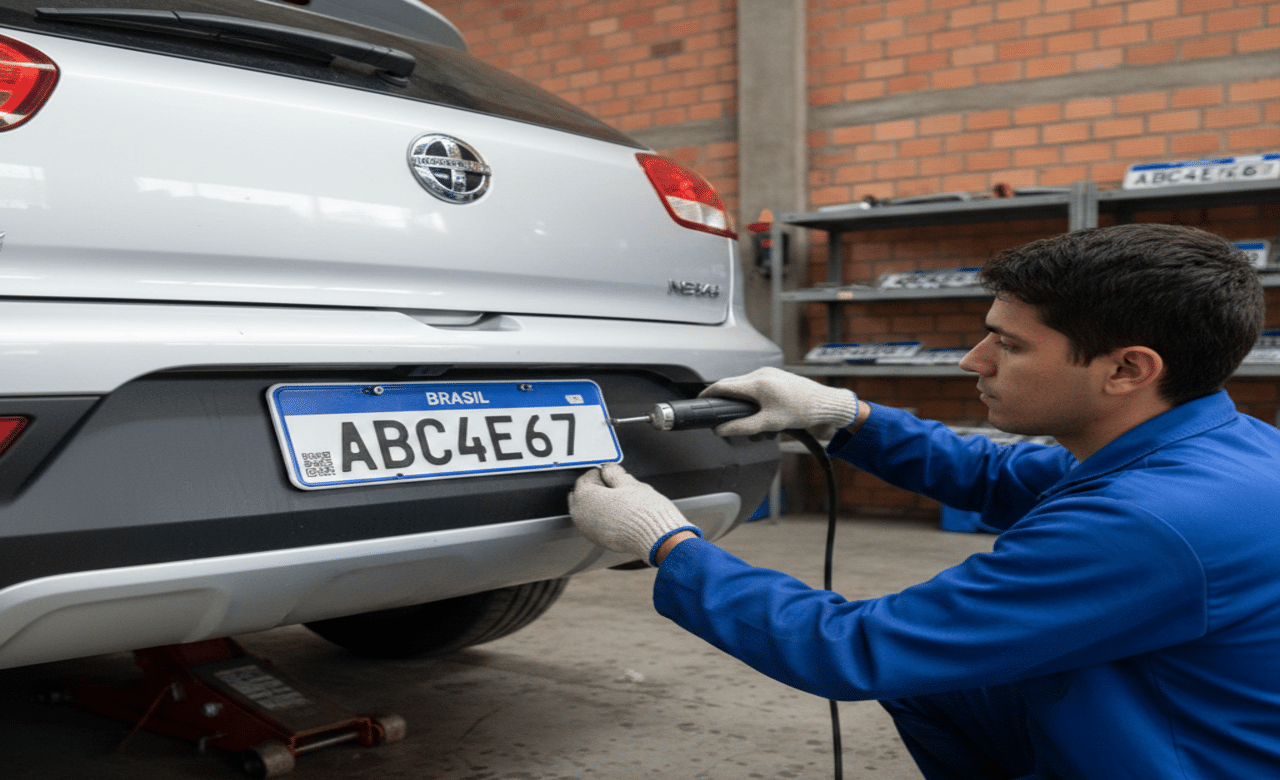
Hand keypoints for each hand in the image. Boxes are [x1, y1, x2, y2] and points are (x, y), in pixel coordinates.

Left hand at [569, 463, 700, 565]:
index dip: (602, 473)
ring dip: (598, 503)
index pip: (587, 477)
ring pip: (587, 510)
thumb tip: (608, 469)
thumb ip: (613, 473)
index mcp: (586, 496)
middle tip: (614, 486)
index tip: (613, 474)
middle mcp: (581, 514)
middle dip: (596, 488)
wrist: (656, 539)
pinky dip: (602, 517)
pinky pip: (594, 523)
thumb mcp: (629, 483)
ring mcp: (588, 529)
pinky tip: (618, 514)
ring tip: (619, 501)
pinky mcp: (598, 540)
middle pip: (582, 494)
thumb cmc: (644, 511)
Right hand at [700, 367, 859, 437]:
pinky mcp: (776, 377)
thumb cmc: (803, 411)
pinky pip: (757, 388)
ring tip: (755, 424)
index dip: (707, 394)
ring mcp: (769, 374)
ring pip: (745, 389)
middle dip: (727, 404)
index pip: (722, 386)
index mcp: (756, 382)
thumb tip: (721, 430)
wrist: (827, 405)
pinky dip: (755, 402)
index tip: (700, 402)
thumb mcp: (769, 424)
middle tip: (724, 420)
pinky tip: (766, 416)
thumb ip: (741, 427)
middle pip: (732, 387)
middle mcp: (761, 374)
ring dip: (743, 406)